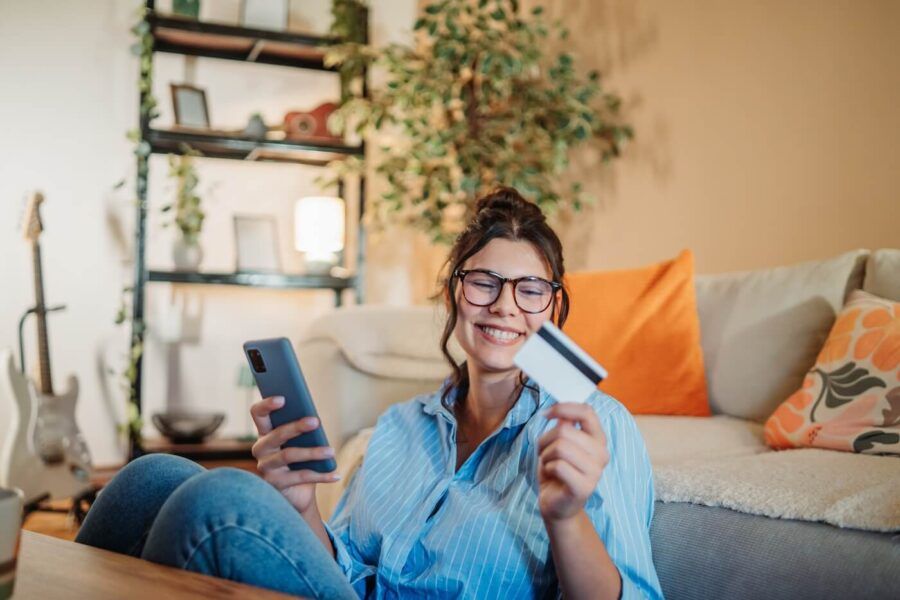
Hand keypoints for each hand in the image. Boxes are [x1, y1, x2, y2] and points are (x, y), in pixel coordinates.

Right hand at [250, 395, 339, 515]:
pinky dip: (321, 475)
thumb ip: (304, 428)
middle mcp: (261, 449)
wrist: (298, 493)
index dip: (266, 405)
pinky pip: (300, 477)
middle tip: (315, 421)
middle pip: (276, 434)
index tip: (282, 398)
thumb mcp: (302, 441)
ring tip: (331, 451)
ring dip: (312, 452)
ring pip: (288, 455)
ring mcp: (266, 468)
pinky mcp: (276, 484)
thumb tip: (314, 420)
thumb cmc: (301, 460)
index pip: (258, 414)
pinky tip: (335, 474)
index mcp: (266, 433)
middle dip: (296, 427)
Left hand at [536, 403, 608, 522]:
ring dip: (545, 455)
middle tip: (544, 452)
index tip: (546, 414)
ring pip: (560, 447)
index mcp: (598, 440)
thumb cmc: (557, 471)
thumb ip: (564, 426)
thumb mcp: (558, 443)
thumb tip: (561, 412)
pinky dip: (547, 468)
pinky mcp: (585, 487)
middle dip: (546, 440)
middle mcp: (601, 454)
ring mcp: (596, 471)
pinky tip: (552, 476)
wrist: (557, 505)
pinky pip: (557, 465)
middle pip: (565, 431)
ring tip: (548, 464)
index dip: (563, 408)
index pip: (587, 412)